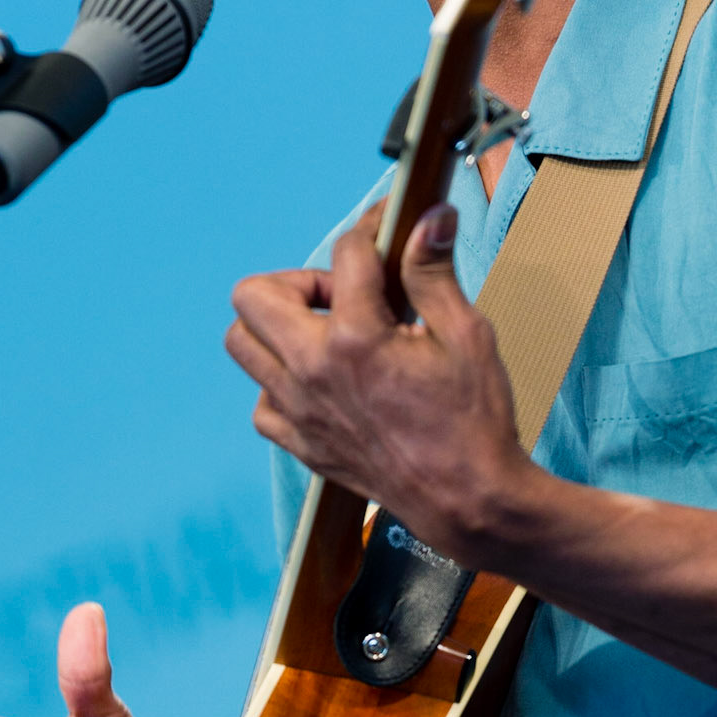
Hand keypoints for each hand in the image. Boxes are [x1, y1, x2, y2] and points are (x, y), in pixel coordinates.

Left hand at [225, 203, 527, 561]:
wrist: (468, 500)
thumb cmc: (473, 420)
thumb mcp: (465, 334)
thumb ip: (432, 272)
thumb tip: (430, 216)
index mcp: (356, 337)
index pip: (345, 253)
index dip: (372, 230)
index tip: (387, 231)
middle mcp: (313, 371)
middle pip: (253, 294)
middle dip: (297, 281)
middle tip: (342, 295)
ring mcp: (298, 410)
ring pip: (242, 344)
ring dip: (277, 327)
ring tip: (326, 334)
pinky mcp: (299, 443)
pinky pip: (261, 400)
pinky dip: (280, 383)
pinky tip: (323, 382)